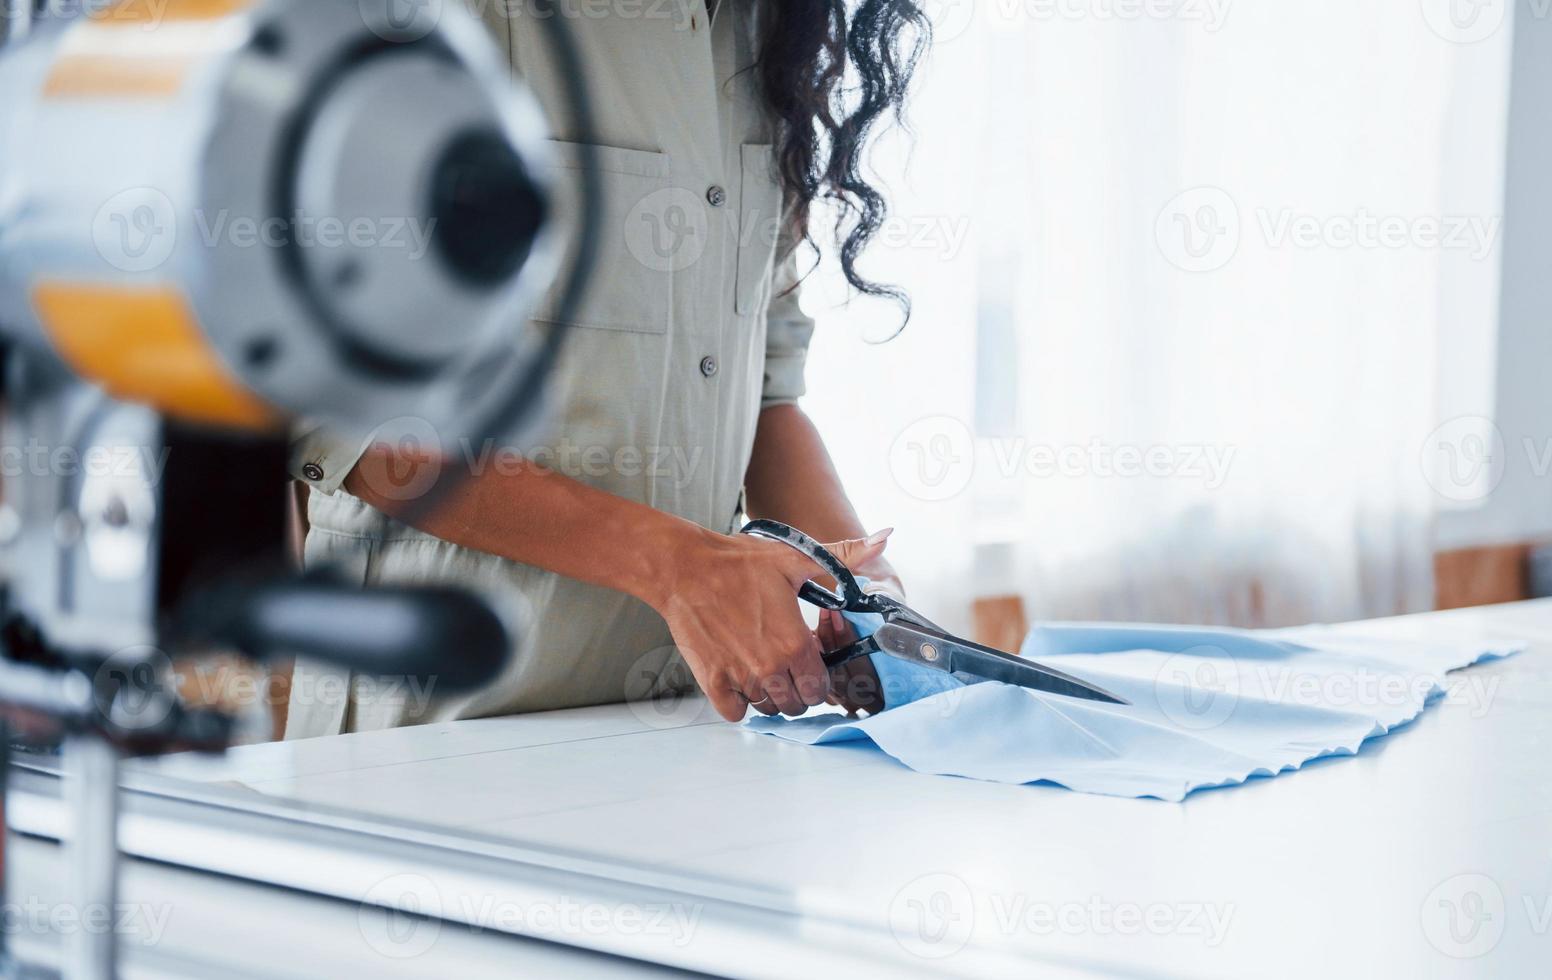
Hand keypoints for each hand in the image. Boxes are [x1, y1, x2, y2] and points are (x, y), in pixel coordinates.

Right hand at [651, 529, 890, 721]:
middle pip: (796, 703)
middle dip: (796, 688)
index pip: (820, 687)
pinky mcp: (712, 682)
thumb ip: (843, 557)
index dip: (816, 675)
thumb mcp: (795, 558)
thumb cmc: (738, 563)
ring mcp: (739, 677)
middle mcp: (770, 667)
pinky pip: (735, 712)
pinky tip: (738, 676)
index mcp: (795, 643)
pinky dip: (739, 701)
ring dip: (768, 695)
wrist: (685, 569)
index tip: (805, 659)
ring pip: (767, 708)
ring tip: (761, 667)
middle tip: (784, 665)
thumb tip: (885, 536)